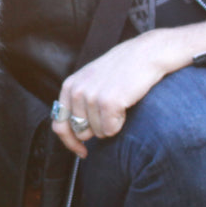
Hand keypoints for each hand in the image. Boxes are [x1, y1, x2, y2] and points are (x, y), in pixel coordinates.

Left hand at [50, 16, 205, 155]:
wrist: (146, 54)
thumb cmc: (122, 69)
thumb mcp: (92, 81)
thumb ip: (80, 103)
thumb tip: (79, 133)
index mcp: (69, 87)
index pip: (59, 124)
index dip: (69, 142)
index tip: (82, 152)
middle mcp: (76, 91)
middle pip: (80, 131)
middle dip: (96, 131)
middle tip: (111, 114)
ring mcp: (91, 96)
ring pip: (98, 132)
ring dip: (111, 125)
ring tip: (120, 104)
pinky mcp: (108, 101)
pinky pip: (111, 130)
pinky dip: (120, 124)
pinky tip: (125, 106)